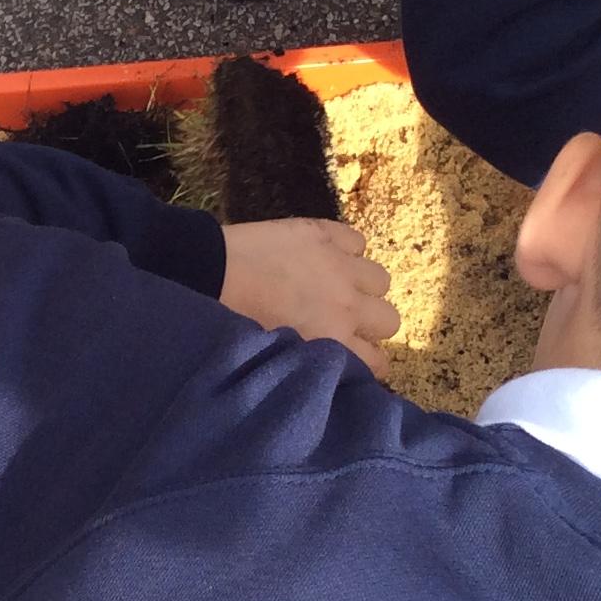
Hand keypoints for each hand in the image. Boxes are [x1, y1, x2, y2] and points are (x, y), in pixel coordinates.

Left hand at [218, 218, 399, 375]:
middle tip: (344, 320)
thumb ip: (313, 361)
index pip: (378, 362)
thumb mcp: (278, 356)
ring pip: (380, 279)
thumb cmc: (234, 322)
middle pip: (390, 320)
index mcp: (334, 340)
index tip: (353, 357)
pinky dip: (346, 248)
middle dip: (371, 323)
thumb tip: (329, 368)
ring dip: (362, 285)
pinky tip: (324, 255)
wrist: (210, 273)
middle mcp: (347, 305)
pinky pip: (357, 241)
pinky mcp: (324, 233)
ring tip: (335, 285)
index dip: (367, 361)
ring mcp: (339, 265)